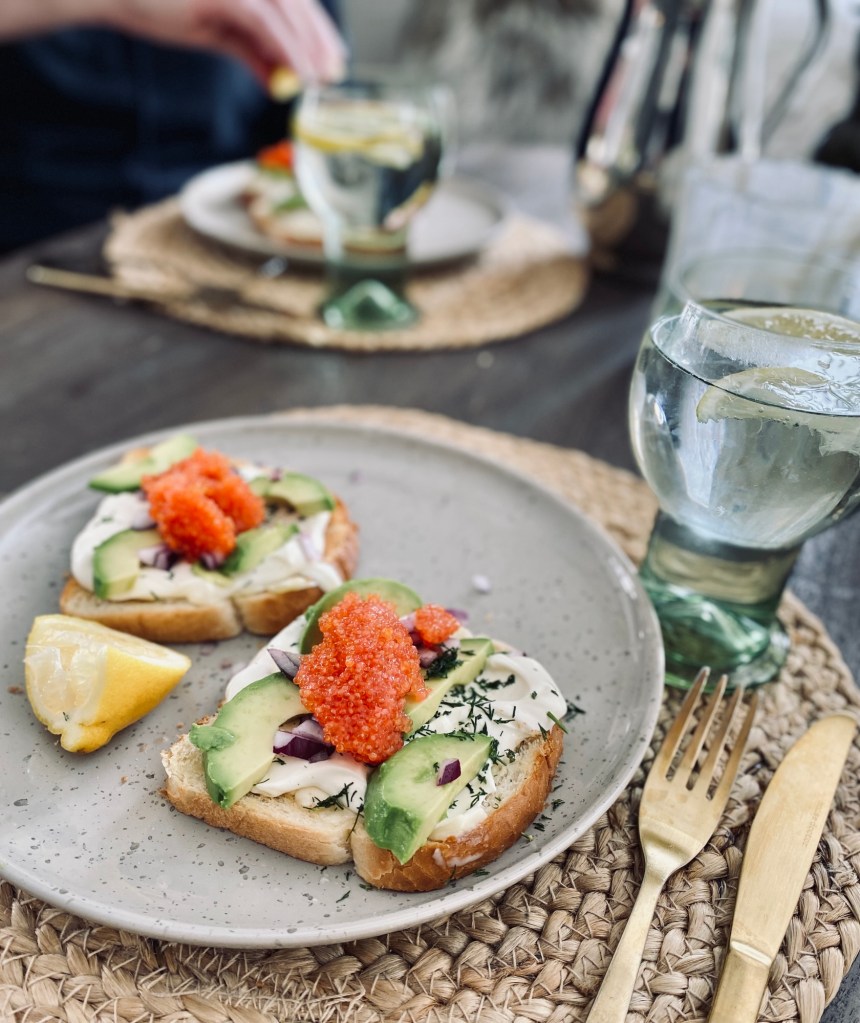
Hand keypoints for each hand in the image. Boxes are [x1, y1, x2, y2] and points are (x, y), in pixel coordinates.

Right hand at [108, 0, 346, 84]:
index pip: (290, 0)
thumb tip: (278, 79)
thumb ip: (251, 50)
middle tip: (335, 72)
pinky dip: (289, 49)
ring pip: (288, 11)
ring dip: (309, 48)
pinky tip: (302, 73)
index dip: (314, 29)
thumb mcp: (216, 33)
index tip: (331, 59)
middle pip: (297, 2)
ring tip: (321, 79)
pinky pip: (267, 23)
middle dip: (319, 39)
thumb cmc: (159, 6)